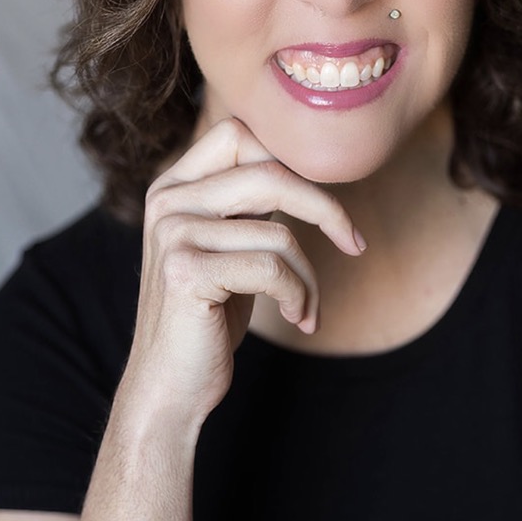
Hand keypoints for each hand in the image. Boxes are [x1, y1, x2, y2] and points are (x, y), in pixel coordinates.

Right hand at [120, 117, 365, 422]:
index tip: (329, 205)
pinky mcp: (186, 272)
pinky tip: (298, 319)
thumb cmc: (209, 317)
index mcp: (174, 187)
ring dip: (309, 278)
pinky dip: (298, 297)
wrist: (169, 385)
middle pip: (269, 173)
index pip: (241, 135)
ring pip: (279, 234)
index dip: (295, 162)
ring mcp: (173, 235)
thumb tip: (307, 170)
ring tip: (306, 309)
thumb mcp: (228, 247)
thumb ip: (248, 204)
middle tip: (354, 243)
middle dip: (325, 209)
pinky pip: (272, 270)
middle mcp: (167, 202)